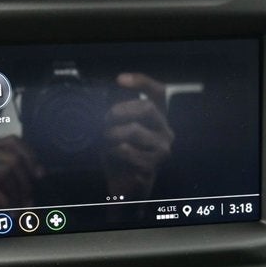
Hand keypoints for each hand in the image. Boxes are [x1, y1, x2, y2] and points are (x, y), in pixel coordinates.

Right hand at [0, 135, 42, 207]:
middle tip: (29, 201)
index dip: (30, 157)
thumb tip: (31, 186)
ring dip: (17, 193)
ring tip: (20, 208)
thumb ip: (2, 176)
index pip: (12, 142)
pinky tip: (8, 212)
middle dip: (26, 182)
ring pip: (4, 171)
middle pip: (12, 158)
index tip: (40, 174)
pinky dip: (3, 202)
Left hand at [103, 73, 173, 198]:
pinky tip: (112, 156)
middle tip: (105, 119)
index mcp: (158, 119)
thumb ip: (116, 115)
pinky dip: (114, 151)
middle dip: (121, 110)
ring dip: (112, 133)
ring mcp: (162, 149)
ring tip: (105, 141)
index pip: (158, 92)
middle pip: (148, 107)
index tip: (119, 79)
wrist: (124, 187)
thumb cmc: (121, 156)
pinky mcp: (154, 165)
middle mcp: (165, 131)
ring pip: (135, 129)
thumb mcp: (117, 130)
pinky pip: (128, 150)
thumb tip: (100, 100)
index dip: (141, 81)